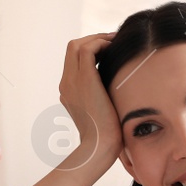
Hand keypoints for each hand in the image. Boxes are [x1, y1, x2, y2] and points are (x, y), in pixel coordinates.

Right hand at [58, 33, 122, 167]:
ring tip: (114, 41)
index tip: (108, 50)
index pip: (73, 60)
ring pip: (76, 45)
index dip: (89, 50)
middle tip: (111, 41)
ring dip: (97, 39)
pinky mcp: (83, 80)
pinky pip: (87, 50)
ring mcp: (72, 81)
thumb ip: (104, 97)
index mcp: (69, 91)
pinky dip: (100, 44)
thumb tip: (118, 89)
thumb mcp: (103, 112)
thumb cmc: (106, 135)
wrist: (100, 146)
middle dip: (92, 40)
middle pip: (71, 48)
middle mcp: (66, 83)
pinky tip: (114, 48)